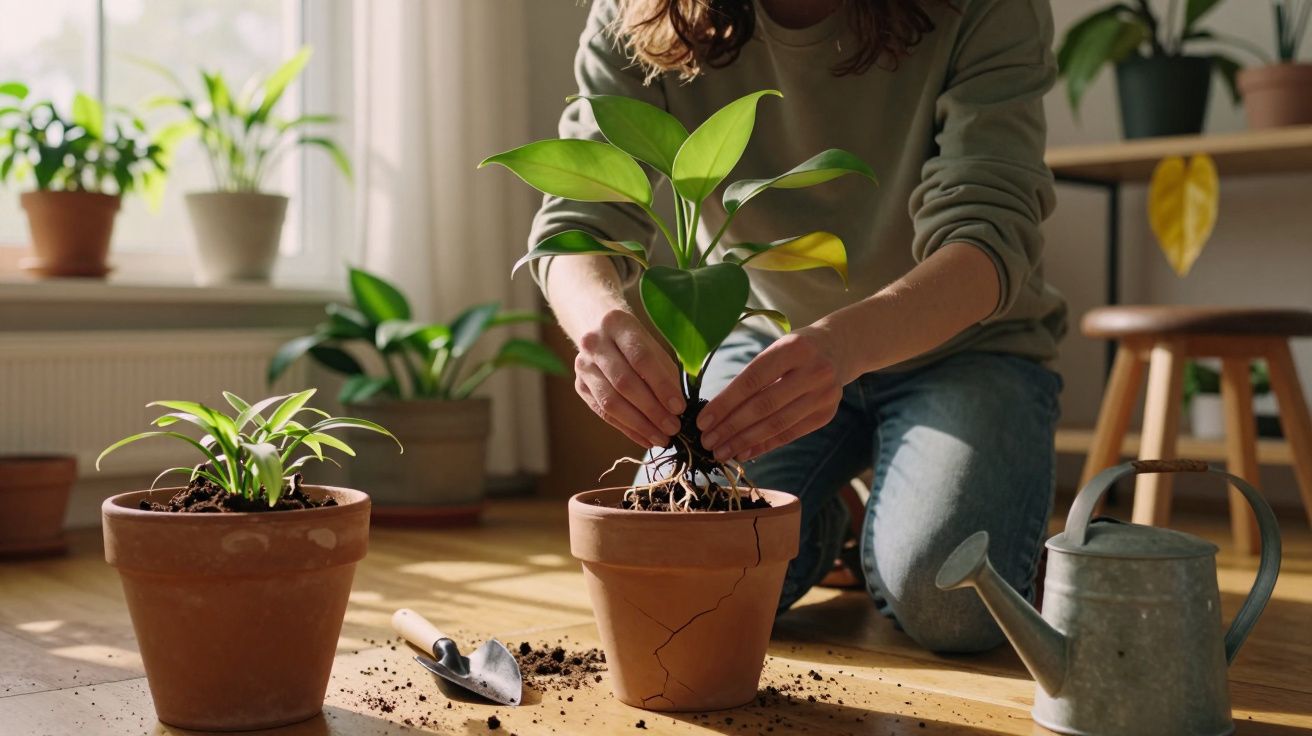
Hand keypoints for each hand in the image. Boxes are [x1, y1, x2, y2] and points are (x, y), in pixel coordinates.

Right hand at [574, 309, 686, 447]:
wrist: (598, 330)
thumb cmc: (635, 343)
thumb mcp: (654, 348)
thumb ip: (666, 373)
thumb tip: (678, 408)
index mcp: (617, 324)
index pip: (641, 359)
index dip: (661, 386)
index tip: (679, 407)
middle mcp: (594, 343)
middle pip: (624, 382)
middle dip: (652, 410)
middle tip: (673, 428)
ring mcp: (583, 366)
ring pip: (611, 402)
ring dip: (639, 424)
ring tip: (661, 438)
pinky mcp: (580, 386)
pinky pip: (603, 413)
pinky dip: (627, 429)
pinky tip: (645, 438)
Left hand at [697, 327, 848, 462]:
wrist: (838, 349)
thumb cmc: (794, 351)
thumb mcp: (774, 350)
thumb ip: (750, 378)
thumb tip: (715, 413)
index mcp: (794, 348)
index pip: (752, 381)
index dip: (725, 403)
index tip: (702, 421)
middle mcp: (813, 371)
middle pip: (764, 406)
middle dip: (731, 427)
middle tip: (707, 441)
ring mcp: (824, 395)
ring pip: (776, 424)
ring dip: (744, 441)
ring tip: (721, 452)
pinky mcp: (827, 414)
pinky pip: (790, 434)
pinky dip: (764, 445)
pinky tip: (744, 452)